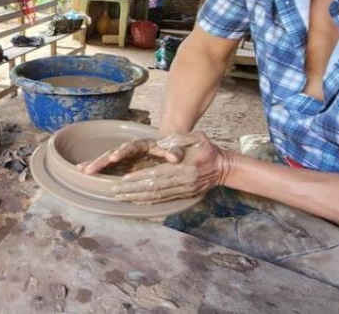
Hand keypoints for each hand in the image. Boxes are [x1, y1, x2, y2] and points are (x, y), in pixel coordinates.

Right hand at [76, 137, 183, 174]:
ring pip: (106, 161)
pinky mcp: (122, 167)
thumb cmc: (173, 148)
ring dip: (94, 165)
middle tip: (89, 169)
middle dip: (101, 161)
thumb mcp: (176, 148)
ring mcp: (124, 159)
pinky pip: (107, 169)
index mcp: (141, 144)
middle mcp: (129, 150)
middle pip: (112, 154)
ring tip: (81, 170)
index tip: (114, 157)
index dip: (121, 152)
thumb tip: (175, 157)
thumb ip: (175, 151)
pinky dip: (96, 170)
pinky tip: (83, 173)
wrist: (170, 149)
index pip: (130, 147)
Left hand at [112, 132, 231, 204]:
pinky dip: (148, 201)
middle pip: (154, 188)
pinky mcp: (183, 196)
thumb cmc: (207, 149)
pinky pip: (163, 200)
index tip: (124, 179)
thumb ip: (180, 139)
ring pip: (156, 196)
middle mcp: (183, 182)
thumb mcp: (197, 138)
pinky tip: (136, 201)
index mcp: (185, 168)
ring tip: (121, 197)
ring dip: (137, 197)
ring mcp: (183, 191)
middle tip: (115, 190)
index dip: (140, 178)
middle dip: (133, 190)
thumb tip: (162, 145)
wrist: (223, 168)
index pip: (158, 174)